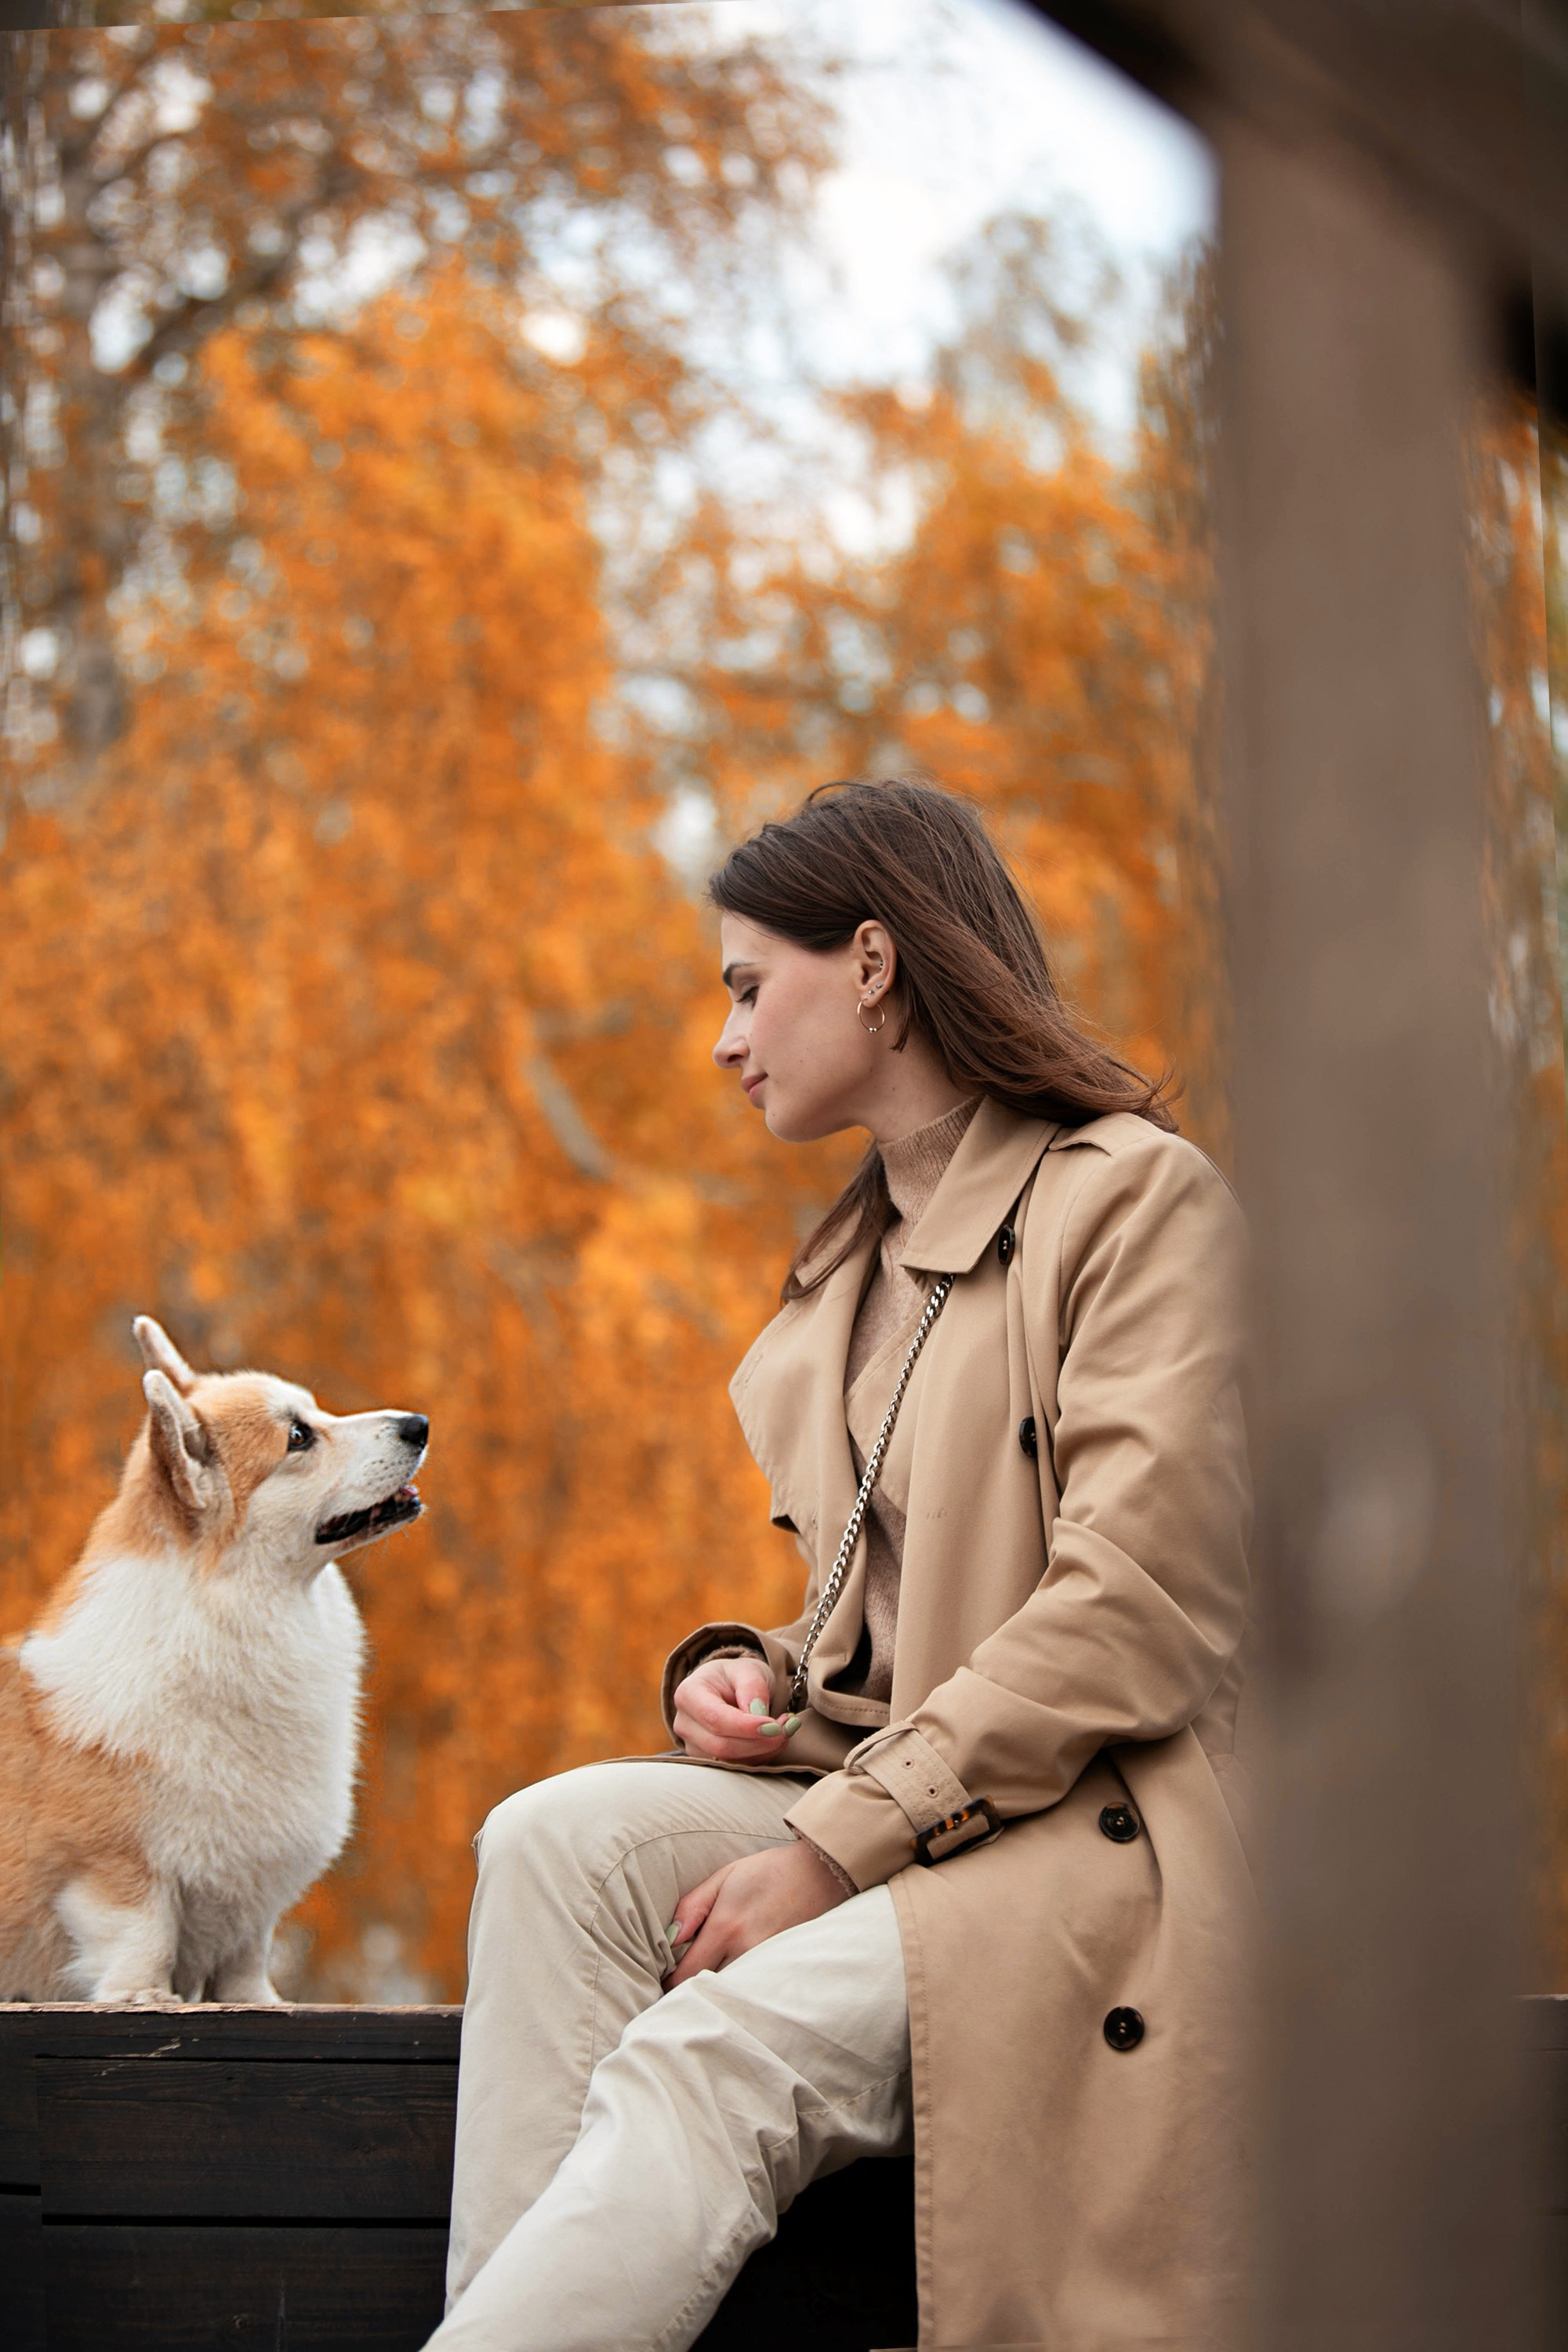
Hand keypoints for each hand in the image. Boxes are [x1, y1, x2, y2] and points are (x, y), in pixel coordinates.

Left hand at [664, 1838, 849, 1987]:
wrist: (820, 1873)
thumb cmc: (768, 1872)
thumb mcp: (724, 1877)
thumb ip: (693, 1906)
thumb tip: (669, 1937)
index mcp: (726, 1928)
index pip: (687, 1975)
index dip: (671, 1983)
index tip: (667, 1980)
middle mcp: (746, 1950)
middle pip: (707, 1991)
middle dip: (692, 1991)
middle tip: (685, 1985)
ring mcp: (767, 1963)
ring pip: (731, 1993)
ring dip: (718, 1992)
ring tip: (711, 1983)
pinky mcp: (784, 1968)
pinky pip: (754, 1988)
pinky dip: (743, 1988)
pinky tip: (739, 1980)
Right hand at [671, 1653, 800, 1761]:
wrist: (727, 1688)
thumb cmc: (736, 1676)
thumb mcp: (748, 1670)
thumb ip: (752, 1687)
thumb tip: (759, 1715)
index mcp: (688, 1694)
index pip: (715, 1718)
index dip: (747, 1727)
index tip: (775, 1726)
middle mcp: (684, 1723)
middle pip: (721, 1746)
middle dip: (760, 1742)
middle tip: (788, 1727)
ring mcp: (693, 1745)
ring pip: (730, 1761)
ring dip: (764, 1750)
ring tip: (784, 1728)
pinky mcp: (707, 1760)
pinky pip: (736, 1767)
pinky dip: (760, 1757)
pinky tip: (773, 1740)